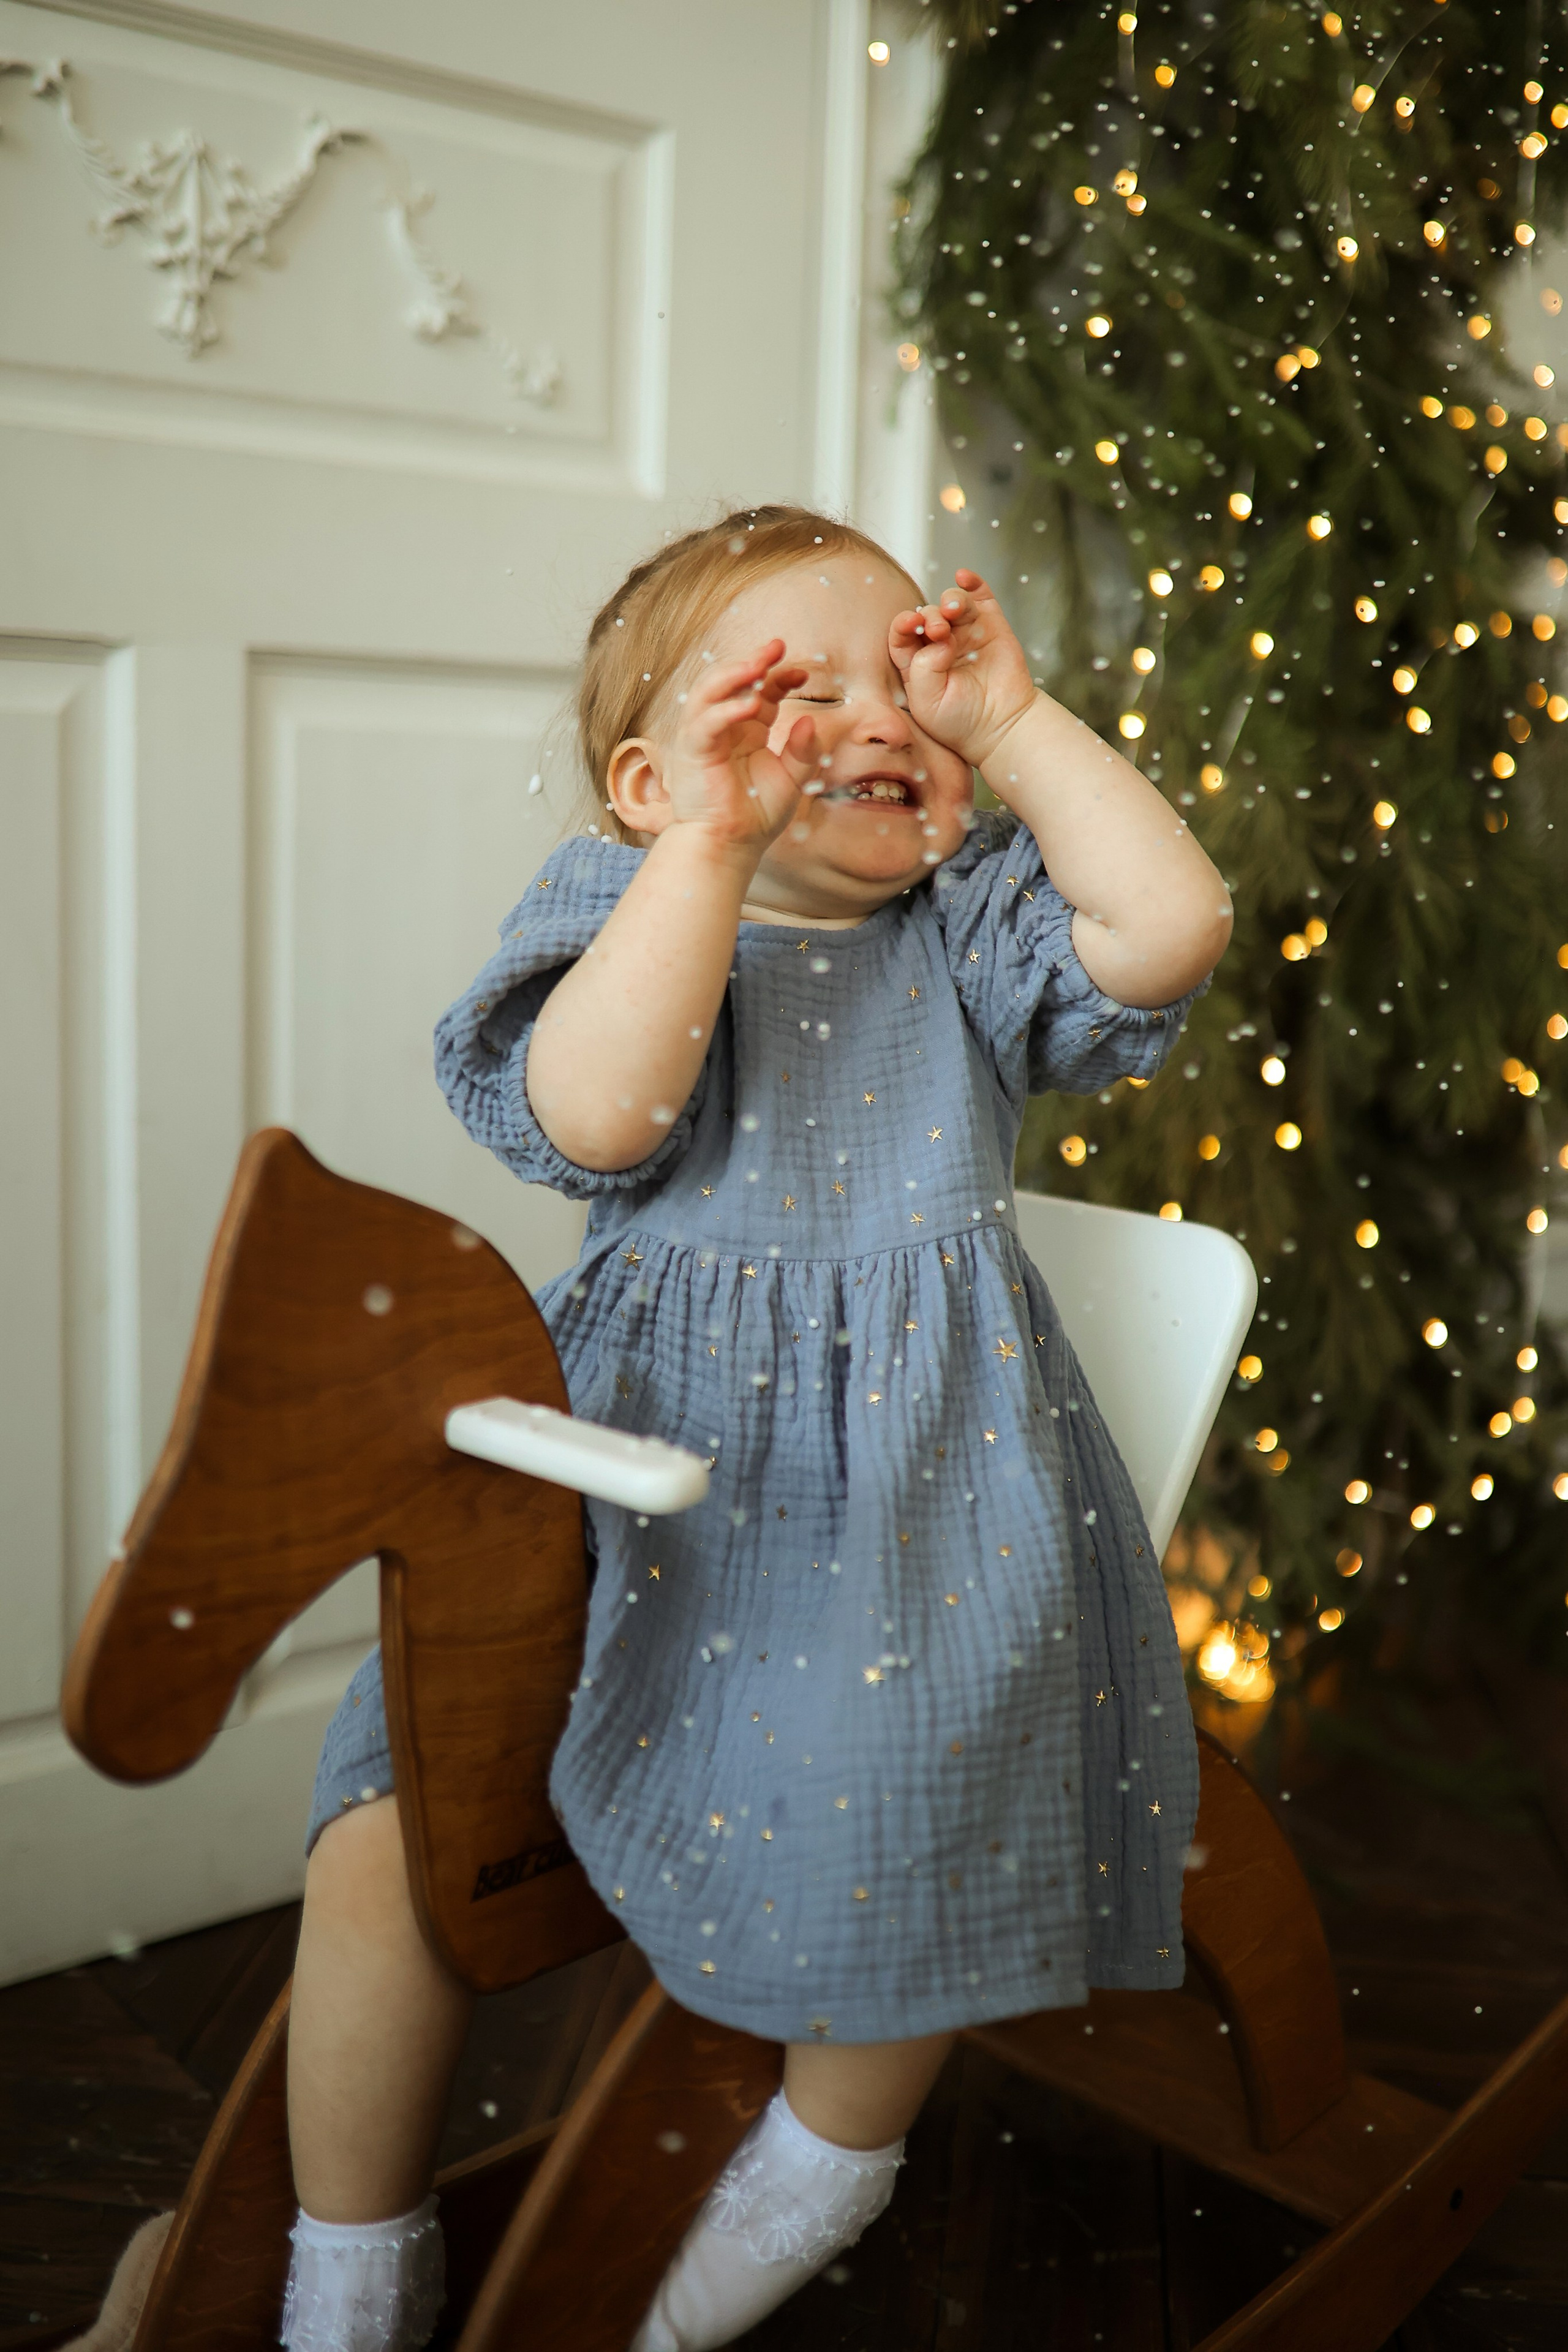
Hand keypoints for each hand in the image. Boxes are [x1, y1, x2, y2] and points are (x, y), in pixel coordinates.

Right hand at [662, 639, 819, 855]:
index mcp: (747, 730)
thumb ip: (804, 752)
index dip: (779, 676)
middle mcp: (724, 727)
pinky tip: (749, 706)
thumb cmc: (755, 815)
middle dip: (753, 661)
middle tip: (776, 646)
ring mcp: (704, 736)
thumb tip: (810, 723)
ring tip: (757, 665)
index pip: (760, 691)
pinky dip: (724, 711)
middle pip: (732, 681)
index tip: (803, 673)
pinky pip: (705, 723)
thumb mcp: (792, 780)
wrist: (729, 845)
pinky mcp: (692, 751)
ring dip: (732, 674)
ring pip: (709, 691)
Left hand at [889, 571, 1037, 776]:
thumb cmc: (960, 722)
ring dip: (949, 600)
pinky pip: (980, 596)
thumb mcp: (927, 703)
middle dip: (929, 617)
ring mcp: (966, 633)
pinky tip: (963, 576)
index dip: (903, 624)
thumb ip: (922, 669)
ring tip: (952, 610)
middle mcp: (940, 644)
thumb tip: (940, 638)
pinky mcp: (992, 626)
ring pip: (952, 603)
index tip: (911, 624)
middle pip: (927, 615)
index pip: (902, 634)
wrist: (1002, 726)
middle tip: (939, 631)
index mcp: (917, 663)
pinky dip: (971, 582)